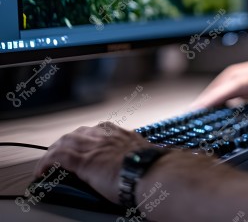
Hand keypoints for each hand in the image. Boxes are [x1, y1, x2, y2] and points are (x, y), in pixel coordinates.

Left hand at [33, 123, 151, 202]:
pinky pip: (58, 158)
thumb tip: (142, 164)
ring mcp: (95, 147)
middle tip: (57, 155)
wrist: (150, 171)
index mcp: (121, 134)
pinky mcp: (85, 161)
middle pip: (78, 133)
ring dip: (53, 153)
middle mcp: (106, 136)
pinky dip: (46, 164)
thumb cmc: (152, 167)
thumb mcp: (145, 154)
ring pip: (65, 142)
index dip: (86, 137)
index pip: (98, 129)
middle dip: (65, 143)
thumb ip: (137, 154)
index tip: (82, 144)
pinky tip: (41, 172)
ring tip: (46, 165)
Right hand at [190, 54, 247, 126]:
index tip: (199, 109)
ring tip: (208, 105)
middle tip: (196, 110)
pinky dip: (234, 84)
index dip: (216, 97)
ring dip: (222, 87)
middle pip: (233, 74)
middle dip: (213, 91)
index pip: (238, 84)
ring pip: (239, 72)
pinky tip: (231, 98)